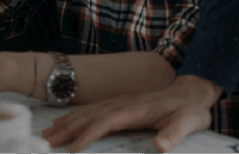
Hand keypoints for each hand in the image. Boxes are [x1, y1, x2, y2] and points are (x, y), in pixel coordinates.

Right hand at [41, 74, 220, 152]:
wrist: (192, 91)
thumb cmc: (189, 110)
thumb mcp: (187, 123)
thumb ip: (173, 135)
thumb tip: (159, 148)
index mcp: (134, 109)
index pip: (104, 123)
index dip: (87, 136)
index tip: (71, 150)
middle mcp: (122, 103)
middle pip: (89, 116)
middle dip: (67, 129)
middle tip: (46, 141)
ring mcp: (120, 102)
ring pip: (88, 112)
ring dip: (67, 122)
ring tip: (49, 132)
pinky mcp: (121, 105)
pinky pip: (94, 111)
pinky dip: (77, 116)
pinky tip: (67, 121)